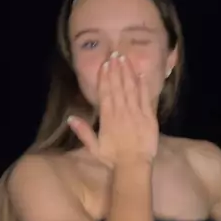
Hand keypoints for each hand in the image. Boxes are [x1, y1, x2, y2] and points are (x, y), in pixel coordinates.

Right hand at [68, 52, 158, 167]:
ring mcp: (136, 113)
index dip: (105, 77)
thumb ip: (83, 132)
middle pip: (118, 87)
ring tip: (125, 59)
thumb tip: (71, 118)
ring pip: (131, 89)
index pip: (105, 93)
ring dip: (128, 73)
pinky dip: (143, 86)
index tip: (105, 64)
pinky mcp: (149, 117)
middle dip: (116, 70)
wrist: (134, 165)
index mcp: (108, 118)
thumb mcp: (94, 147)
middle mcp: (121, 112)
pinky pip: (146, 98)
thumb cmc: (113, 158)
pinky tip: (141, 74)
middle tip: (115, 54)